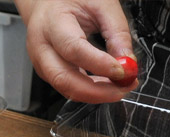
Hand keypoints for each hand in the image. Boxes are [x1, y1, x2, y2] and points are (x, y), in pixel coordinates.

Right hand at [14, 0, 135, 102]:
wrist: (47, 3)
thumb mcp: (101, 4)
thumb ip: (117, 32)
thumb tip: (128, 62)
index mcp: (52, 23)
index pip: (74, 49)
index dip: (99, 64)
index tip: (123, 71)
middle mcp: (41, 47)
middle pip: (64, 79)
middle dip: (96, 91)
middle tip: (122, 89)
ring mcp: (41, 63)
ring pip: (66, 89)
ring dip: (95, 94)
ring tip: (118, 87)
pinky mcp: (47, 72)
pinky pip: (68, 87)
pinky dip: (89, 91)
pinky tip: (105, 85)